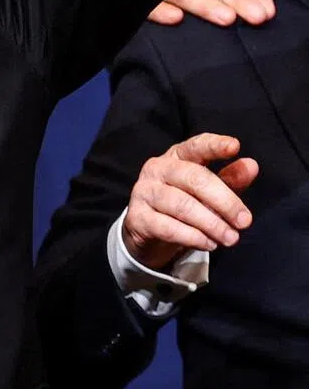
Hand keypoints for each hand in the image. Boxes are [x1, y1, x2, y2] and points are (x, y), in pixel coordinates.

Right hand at [123, 133, 257, 270]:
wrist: (148, 231)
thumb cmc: (184, 203)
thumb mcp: (209, 191)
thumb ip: (230, 179)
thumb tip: (251, 165)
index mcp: (176, 156)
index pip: (195, 146)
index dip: (214, 145)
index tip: (235, 146)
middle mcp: (157, 169)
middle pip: (193, 178)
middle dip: (224, 201)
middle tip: (244, 221)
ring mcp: (144, 192)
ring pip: (182, 205)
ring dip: (211, 224)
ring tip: (231, 238)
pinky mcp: (138, 217)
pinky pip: (168, 227)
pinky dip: (193, 237)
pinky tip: (209, 243)